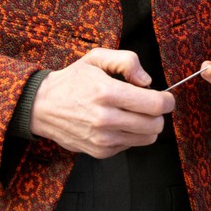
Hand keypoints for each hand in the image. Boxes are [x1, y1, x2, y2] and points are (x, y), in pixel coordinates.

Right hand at [30, 48, 174, 157]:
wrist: (43, 106)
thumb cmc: (73, 80)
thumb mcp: (96, 58)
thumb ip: (127, 61)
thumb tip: (147, 81)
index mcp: (107, 92)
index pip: (155, 104)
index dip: (167, 100)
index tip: (166, 97)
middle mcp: (106, 119)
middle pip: (155, 124)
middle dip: (157, 113)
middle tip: (146, 103)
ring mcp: (103, 139)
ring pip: (147, 138)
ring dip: (146, 125)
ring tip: (131, 112)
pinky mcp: (100, 152)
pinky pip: (131, 145)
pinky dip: (130, 135)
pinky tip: (117, 123)